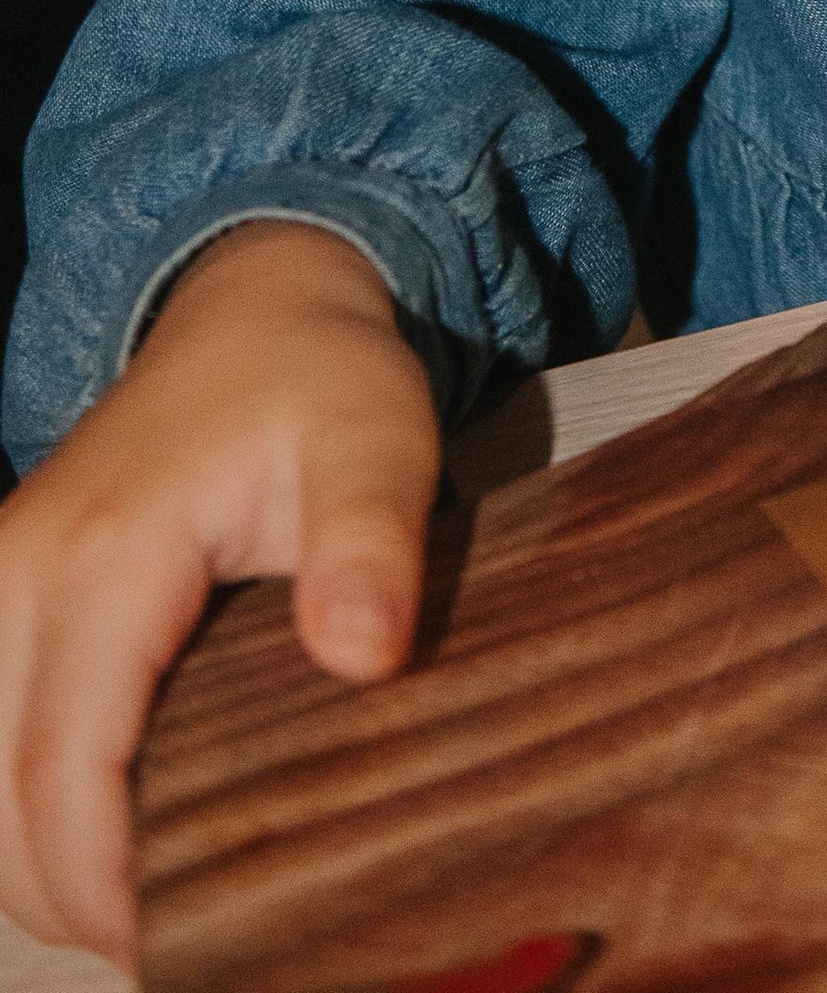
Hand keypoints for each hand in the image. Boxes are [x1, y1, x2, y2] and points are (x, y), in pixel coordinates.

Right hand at [0, 222, 438, 961]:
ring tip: (166, 900)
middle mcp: (16, 579)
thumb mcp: (378, 437)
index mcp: (102, 556)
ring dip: (50, 865)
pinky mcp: (1, 610)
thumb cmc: (319, 380)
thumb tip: (364, 659)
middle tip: (197, 939)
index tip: (184, 950)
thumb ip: (371, 544)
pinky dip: (36, 818)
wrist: (253, 308)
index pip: (62, 775)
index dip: (107, 890)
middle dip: (78, 900)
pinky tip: (124, 843)